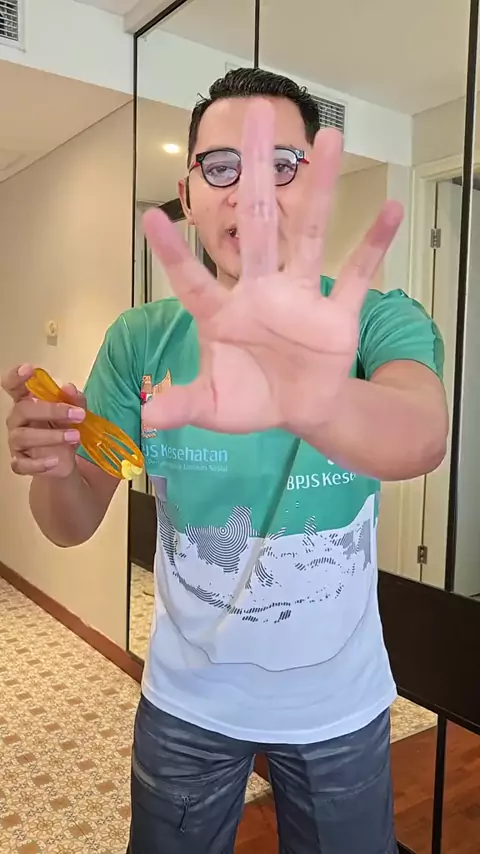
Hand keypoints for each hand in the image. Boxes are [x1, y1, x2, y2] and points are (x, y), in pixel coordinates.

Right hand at [1, 364, 85, 476]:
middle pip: (23, 410)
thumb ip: (74, 401)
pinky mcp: (19, 463)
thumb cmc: (62, 430)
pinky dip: (39, 463)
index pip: (13, 386)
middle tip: (78, 414)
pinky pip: (22, 465)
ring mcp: (16, 442)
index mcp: (26, 402)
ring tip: (75, 436)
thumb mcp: (73, 414)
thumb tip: (70, 388)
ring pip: (23, 436)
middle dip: (51, 410)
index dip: (17, 377)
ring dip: (51, 436)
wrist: (62, 462)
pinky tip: (55, 460)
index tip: (29, 369)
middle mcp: (16, 420)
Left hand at [143, 99, 402, 435]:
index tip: (150, 215)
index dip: (174, 253)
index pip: (194, 279)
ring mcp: (301, 297)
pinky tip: (389, 209)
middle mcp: (261, 291)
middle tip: (255, 116)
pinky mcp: (338, 315)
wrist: (300, 407)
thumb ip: (183, 405)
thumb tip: (147, 418)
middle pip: (257, 224)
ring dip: (320, 190)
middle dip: (254, 173)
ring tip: (329, 139)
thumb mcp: (213, 406)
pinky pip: (358, 276)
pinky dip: (374, 246)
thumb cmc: (250, 398)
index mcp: (223, 313)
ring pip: (310, 234)